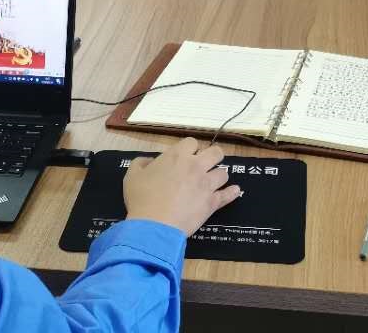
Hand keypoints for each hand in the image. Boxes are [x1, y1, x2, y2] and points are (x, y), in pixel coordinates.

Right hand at [122, 138, 241, 235]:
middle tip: (206, 165)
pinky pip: (228, 195)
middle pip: (215, 152)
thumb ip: (140, 163)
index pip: (192, 142)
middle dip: (213, 156)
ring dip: (219, 176)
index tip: (186, 157)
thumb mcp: (132, 176)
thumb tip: (149, 161)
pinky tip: (235, 191)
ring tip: (214, 181)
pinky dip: (232, 192)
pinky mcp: (212, 202)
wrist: (154, 226)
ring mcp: (206, 184)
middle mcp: (195, 166)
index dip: (190, 149)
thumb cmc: (142, 199)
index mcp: (177, 156)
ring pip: (223, 173)